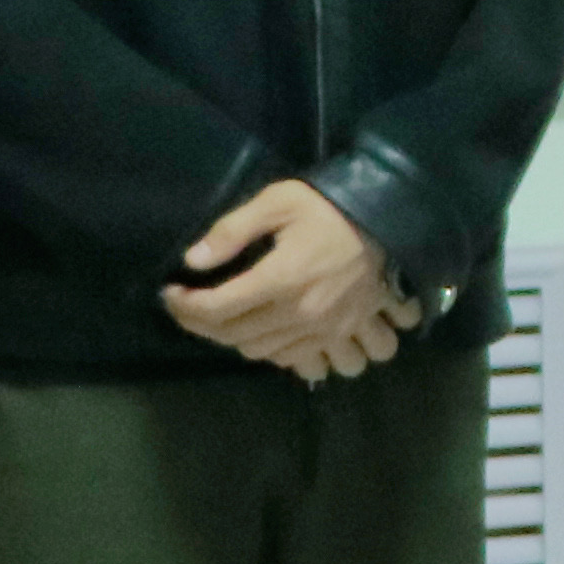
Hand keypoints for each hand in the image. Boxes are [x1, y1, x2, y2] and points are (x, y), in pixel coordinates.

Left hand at [168, 179, 418, 383]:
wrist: (394, 223)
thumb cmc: (331, 208)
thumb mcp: (279, 201)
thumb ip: (233, 229)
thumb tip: (193, 259)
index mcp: (280, 279)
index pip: (216, 309)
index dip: (184, 306)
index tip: (170, 294)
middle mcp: (299, 314)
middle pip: (234, 336)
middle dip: (201, 325)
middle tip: (187, 307)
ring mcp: (323, 331)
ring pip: (263, 354)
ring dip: (236, 341)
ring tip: (226, 321)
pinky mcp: (340, 336)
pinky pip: (300, 363)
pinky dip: (278, 354)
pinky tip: (271, 335)